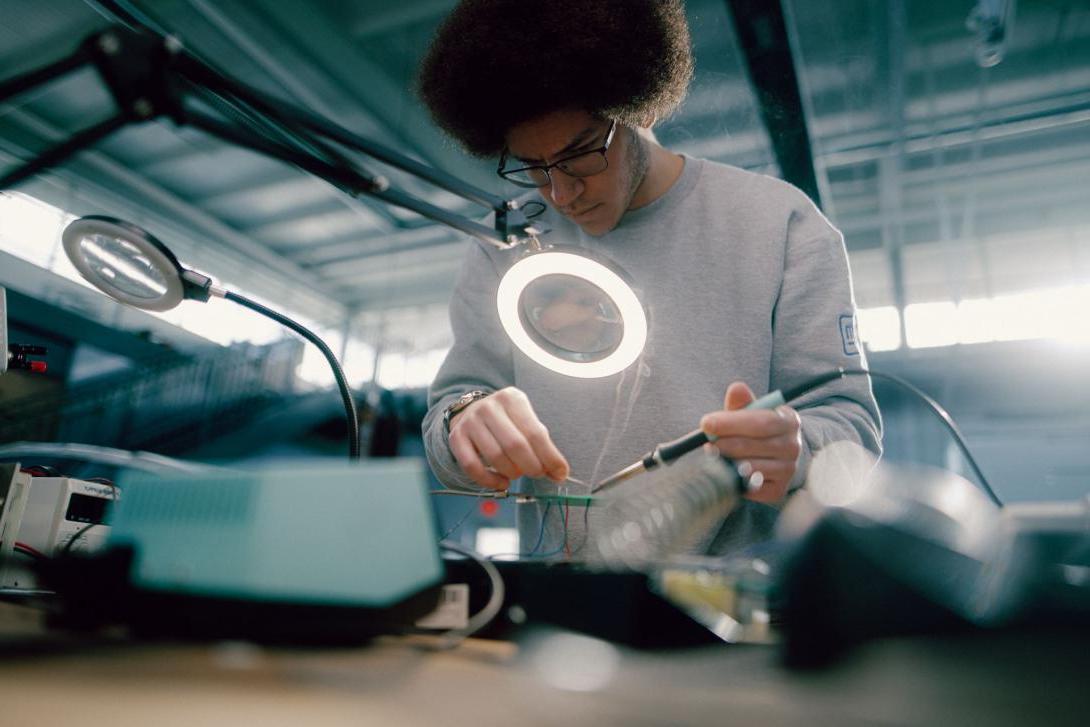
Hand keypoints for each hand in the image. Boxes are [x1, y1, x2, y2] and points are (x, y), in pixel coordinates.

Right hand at [447, 386, 569, 490]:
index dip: (550, 457)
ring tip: (518, 474)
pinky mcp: (456, 438)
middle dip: (532, 466)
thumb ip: (543, 445)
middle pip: (515, 445)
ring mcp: (470, 422)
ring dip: (512, 473)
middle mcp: (489, 407)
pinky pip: (472, 467)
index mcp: (512, 399)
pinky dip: (490, 481)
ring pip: (495, 457)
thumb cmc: (507, 422)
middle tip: (538, 474)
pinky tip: (501, 483)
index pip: (535, 433)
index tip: (560, 473)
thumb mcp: (526, 422)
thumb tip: (559, 472)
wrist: (471, 411)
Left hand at [700, 382, 802, 503]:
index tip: (706, 423)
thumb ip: (741, 402)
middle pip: (754, 445)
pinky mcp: (778, 490)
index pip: (762, 422)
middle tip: (706, 442)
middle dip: (725, 443)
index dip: (731, 423)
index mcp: (789, 421)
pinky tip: (725, 470)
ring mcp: (788, 470)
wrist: (772, 457)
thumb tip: (736, 389)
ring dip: (727, 461)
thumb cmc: (755, 430)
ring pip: (751, 467)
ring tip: (713, 455)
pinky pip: (750, 486)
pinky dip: (734, 479)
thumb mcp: (749, 413)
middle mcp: (794, 446)